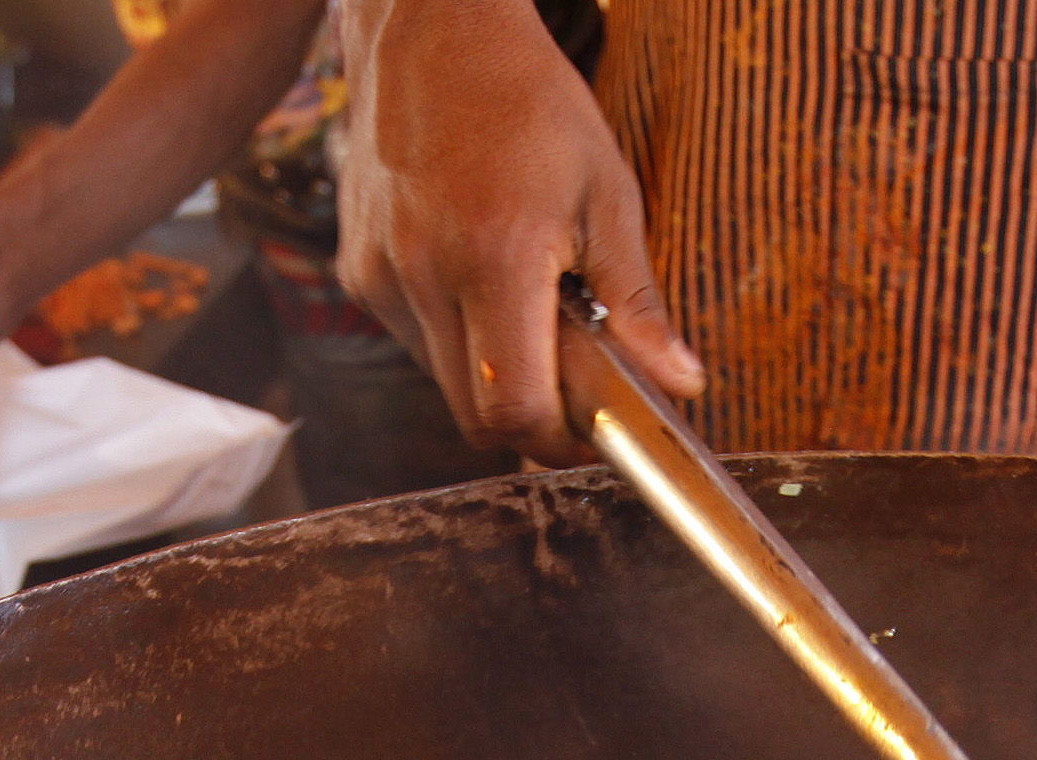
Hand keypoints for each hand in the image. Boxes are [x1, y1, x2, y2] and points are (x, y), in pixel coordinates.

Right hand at [334, 0, 698, 463]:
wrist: (431, 32)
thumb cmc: (528, 102)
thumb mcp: (607, 192)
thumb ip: (636, 301)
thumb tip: (679, 383)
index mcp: (497, 256)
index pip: (513, 409)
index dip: (557, 441)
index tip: (592, 433)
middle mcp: (425, 274)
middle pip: (475, 414)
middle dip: (528, 416)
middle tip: (572, 381)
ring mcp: (381, 276)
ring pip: (443, 381)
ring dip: (491, 370)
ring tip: (524, 300)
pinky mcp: (357, 272)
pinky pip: (414, 339)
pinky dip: (454, 333)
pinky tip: (476, 273)